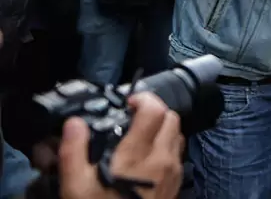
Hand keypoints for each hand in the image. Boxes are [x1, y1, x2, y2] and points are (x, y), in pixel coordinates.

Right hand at [59, 92, 183, 198]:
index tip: (128, 103)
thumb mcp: (77, 188)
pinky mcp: (177, 184)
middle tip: (133, 118)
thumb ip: (74, 153)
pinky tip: (148, 158)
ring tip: (140, 137)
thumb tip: (74, 123)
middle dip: (154, 111)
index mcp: (139, 155)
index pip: (155, 110)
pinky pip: (178, 154)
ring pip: (178, 134)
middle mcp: (163, 159)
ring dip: (162, 128)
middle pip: (172, 118)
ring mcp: (174, 172)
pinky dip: (167, 147)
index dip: (144, 98)